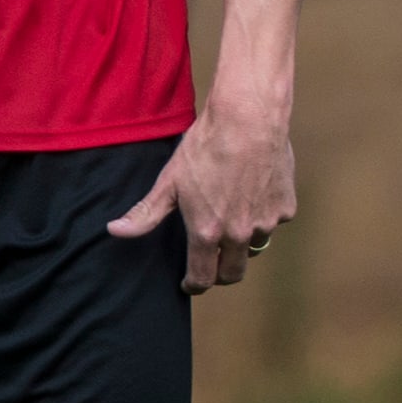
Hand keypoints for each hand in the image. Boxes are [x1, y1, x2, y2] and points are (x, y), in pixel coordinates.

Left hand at [107, 99, 295, 292]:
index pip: (202, 278)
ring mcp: (266, 222)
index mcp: (207, 232)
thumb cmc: (206, 146)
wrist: (248, 118)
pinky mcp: (286, 207)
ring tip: (232, 218)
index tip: (190, 283)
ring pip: (254, 247)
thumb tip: (116, 230)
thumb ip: (146, 213)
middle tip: (212, 260)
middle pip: (232, 274)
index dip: (194, 285)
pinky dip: (263, 215)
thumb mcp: (170, 180)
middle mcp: (238, 234)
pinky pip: (274, 222)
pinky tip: (253, 193)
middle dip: (220, 273)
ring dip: (242, 241)